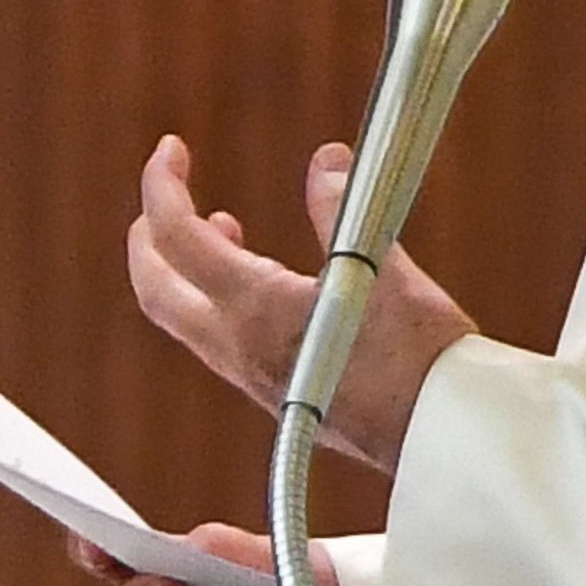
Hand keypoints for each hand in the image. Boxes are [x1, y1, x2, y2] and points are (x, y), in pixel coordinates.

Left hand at [123, 134, 475, 470]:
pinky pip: (219, 341)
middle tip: (166, 192)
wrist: (438, 436)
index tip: (170, 150)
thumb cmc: (417, 356)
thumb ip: (343, 209)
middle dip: (147, 235)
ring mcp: (253, 378)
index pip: (177, 237)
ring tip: (220, 225)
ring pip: (185, 319)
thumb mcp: (379, 265)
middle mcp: (239, 348)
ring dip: (182, 267)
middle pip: (155, 289)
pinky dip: (216, 299)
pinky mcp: (275, 396)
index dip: (161, 186)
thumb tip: (326, 161)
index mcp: (255, 309)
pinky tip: (262, 284)